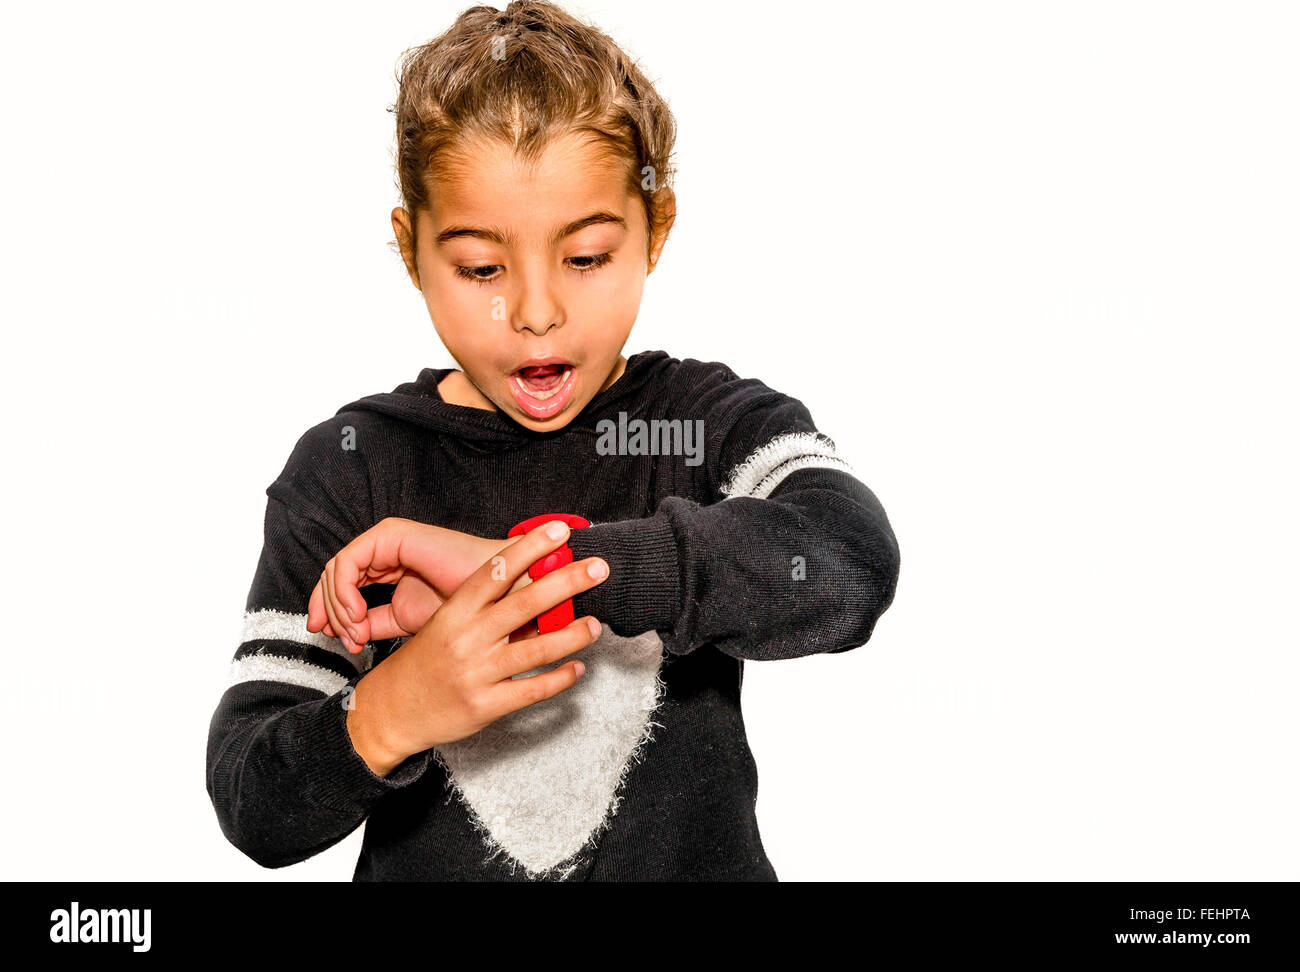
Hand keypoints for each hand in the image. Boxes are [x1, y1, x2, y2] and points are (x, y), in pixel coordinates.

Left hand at [306, 518, 529, 652]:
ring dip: (339, 607)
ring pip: (336, 571)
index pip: (343, 586)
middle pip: (333, 578)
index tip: (336, 642)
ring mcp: (386, 539)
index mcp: (387, 566)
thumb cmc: (461, 607)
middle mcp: (383, 550)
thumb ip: (373, 624)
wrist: (493, 596)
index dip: (331, 613)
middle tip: (348, 640)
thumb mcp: (404, 621)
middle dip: (331, 612)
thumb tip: (345, 634)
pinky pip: (348, 562)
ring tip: (357, 632)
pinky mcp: (390, 535)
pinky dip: (345, 592)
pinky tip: (359, 613)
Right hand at [347, 518, 610, 768]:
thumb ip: (481, 605)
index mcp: (455, 612)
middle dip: (568, 582)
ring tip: (595, 625)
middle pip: (526, 603)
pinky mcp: (486, 705)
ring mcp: (477, 673)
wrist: (391, 711)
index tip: (559, 532)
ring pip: (537, 650)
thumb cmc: (423, 661)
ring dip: (573, 635)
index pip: (497, 571)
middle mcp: (467, 639)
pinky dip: (560, 678)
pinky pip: (533, 691)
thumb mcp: (442, 622)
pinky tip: (577, 668)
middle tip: (600, 567)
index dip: (530, 548)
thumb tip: (526, 575)